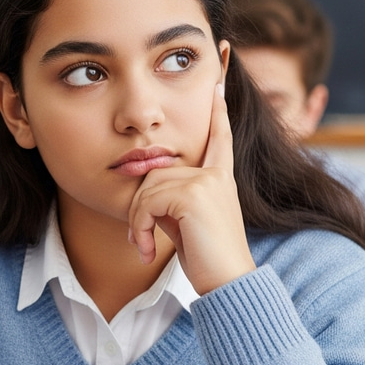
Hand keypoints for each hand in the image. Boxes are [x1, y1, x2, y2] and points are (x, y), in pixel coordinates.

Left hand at [128, 83, 255, 294]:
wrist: (227, 282)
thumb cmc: (207, 257)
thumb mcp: (186, 220)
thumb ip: (172, 196)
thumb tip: (144, 183)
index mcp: (220, 177)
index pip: (219, 136)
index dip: (217, 110)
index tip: (218, 82)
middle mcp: (216, 174)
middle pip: (156, 171)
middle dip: (140, 206)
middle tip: (140, 238)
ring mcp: (206, 181)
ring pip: (147, 188)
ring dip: (136, 221)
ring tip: (143, 246)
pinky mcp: (194, 194)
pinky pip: (147, 202)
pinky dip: (138, 227)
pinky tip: (147, 250)